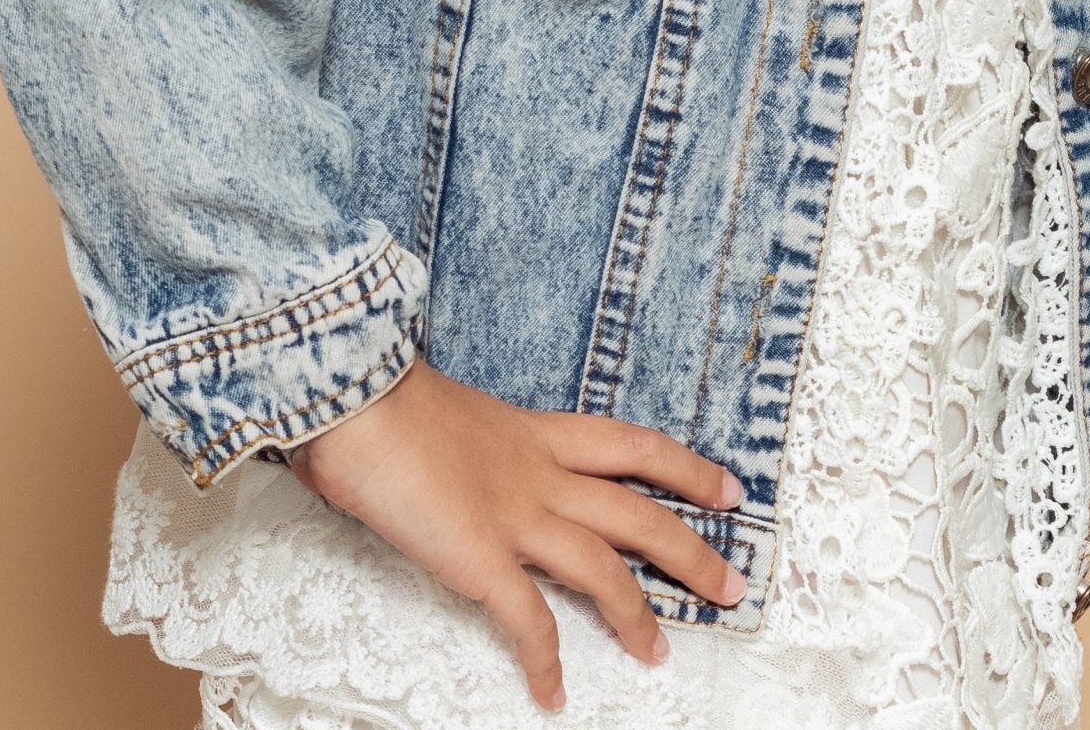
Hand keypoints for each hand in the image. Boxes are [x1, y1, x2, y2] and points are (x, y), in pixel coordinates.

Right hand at [287, 355, 747, 712]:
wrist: (356, 395)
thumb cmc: (383, 396)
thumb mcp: (447, 410)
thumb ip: (468, 441)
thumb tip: (447, 456)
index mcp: (534, 431)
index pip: (631, 445)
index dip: (685, 467)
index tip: (728, 484)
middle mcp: (539, 473)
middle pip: (639, 512)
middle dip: (692, 550)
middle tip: (733, 580)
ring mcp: (516, 516)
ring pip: (605, 567)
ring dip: (638, 615)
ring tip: (660, 653)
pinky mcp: (482, 557)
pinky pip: (529, 621)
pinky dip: (544, 661)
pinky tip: (552, 694)